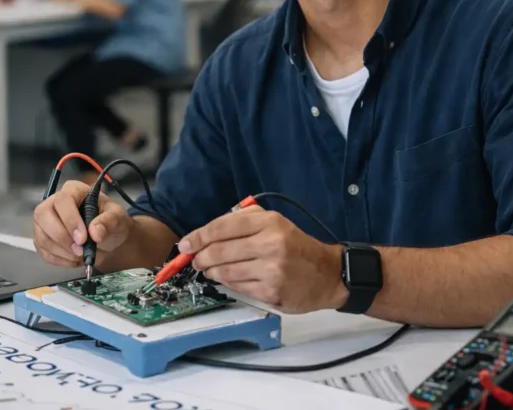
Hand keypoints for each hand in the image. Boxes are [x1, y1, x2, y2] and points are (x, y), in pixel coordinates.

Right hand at [33, 180, 132, 267]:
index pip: (63, 200)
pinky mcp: (42, 238)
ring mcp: (45, 221)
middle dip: (62, 237)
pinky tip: (74, 260)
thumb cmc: (110, 222)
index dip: (70, 220)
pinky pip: (43, 251)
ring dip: (61, 252)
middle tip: (80, 251)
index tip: (82, 239)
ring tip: (81, 256)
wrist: (107, 239)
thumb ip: (109, 222)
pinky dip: (59, 260)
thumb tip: (95, 232)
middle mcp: (53, 202)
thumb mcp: (118, 218)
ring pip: (42, 236)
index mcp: (73, 191)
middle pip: (43, 215)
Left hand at [181, 207, 346, 313]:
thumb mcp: (276, 224)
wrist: (328, 274)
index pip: (223, 227)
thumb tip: (207, 234)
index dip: (198, 236)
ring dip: (212, 272)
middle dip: (201, 257)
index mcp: (269, 222)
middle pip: (220, 250)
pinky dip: (228, 283)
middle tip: (196, 260)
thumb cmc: (297, 247)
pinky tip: (228, 279)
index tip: (185, 244)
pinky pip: (237, 287)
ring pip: (225, 271)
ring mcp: (271, 269)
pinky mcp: (271, 290)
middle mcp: (270, 243)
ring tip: (210, 270)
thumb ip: (244, 223)